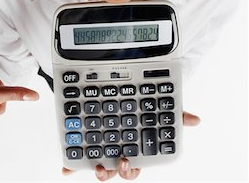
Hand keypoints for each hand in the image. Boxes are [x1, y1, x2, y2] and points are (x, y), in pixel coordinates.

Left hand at [62, 111, 200, 180]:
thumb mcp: (159, 108)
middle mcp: (120, 151)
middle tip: (118, 161)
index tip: (128, 162)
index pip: (136, 165)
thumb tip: (197, 120)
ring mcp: (104, 148)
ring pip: (102, 166)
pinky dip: (73, 164)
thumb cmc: (142, 107)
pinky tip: (66, 167)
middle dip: (118, 171)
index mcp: (136, 148)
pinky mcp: (88, 143)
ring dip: (98, 170)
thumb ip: (176, 114)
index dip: (132, 168)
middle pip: (119, 170)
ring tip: (97, 165)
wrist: (122, 93)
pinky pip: (80, 157)